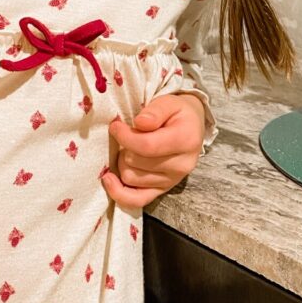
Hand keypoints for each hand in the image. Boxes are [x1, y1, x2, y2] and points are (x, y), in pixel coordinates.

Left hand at [101, 93, 205, 208]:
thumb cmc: (177, 113)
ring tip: (131, 149)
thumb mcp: (169, 102)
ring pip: (131, 178)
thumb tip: (140, 123)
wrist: (191, 127)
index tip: (115, 126)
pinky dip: (119, 192)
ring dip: (123, 162)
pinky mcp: (163, 190)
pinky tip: (109, 179)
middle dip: (125, 146)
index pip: (146, 145)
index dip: (125, 136)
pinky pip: (136, 200)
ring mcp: (172, 181)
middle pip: (135, 162)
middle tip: (128, 134)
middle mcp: (181, 165)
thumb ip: (155, 111)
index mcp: (186, 140)